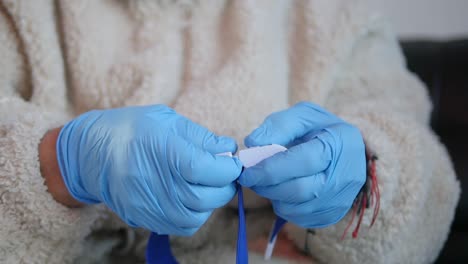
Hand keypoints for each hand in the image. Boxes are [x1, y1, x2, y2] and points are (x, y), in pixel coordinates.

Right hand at [56, 105, 241, 234]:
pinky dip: (196, 213)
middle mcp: (154, 183)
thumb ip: (201, 137)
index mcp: (161, 152)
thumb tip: (228, 150)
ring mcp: (148, 205)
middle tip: (224, 173)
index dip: (226, 168)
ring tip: (209, 184)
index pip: (204, 169)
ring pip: (196, 215)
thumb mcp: (167, 120)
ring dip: (212, 201)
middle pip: (204, 197)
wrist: (92, 152)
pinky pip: (182, 226)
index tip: (232, 161)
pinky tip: (192, 196)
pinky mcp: (146, 219)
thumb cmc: (132, 129)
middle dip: (224, 186)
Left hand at [239, 102, 364, 227]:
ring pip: (297, 207)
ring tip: (266, 181)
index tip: (247, 172)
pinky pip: (300, 217)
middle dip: (267, 186)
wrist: (349, 151)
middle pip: (300, 190)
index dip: (271, 169)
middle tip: (251, 178)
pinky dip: (283, 205)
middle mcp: (346, 175)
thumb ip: (279, 125)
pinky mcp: (333, 214)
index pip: (303, 161)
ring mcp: (342, 199)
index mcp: (340, 143)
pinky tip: (282, 190)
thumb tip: (252, 142)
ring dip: (273, 196)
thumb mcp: (304, 116)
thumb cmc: (322, 130)